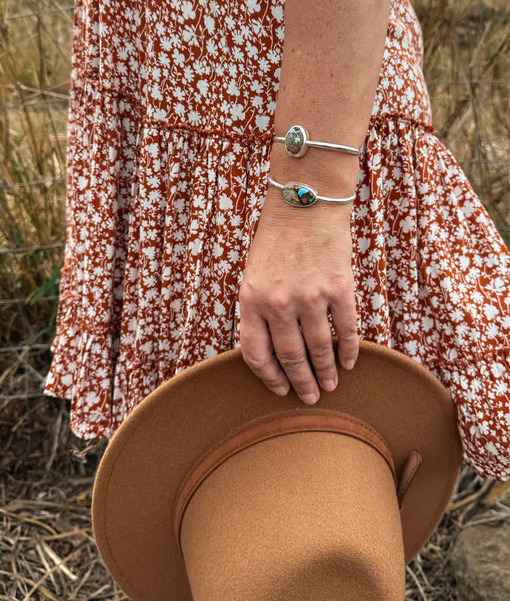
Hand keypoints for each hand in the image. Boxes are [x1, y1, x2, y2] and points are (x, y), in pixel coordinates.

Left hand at [239, 194, 358, 403]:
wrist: (305, 202)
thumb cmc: (276, 239)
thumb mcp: (253, 276)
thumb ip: (259, 312)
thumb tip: (273, 352)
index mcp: (251, 300)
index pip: (256, 354)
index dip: (268, 378)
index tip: (281, 389)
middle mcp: (278, 303)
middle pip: (290, 357)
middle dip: (301, 383)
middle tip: (309, 397)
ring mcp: (310, 297)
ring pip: (319, 350)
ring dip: (326, 373)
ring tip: (330, 386)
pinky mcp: (339, 288)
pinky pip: (346, 330)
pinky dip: (348, 351)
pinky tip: (350, 362)